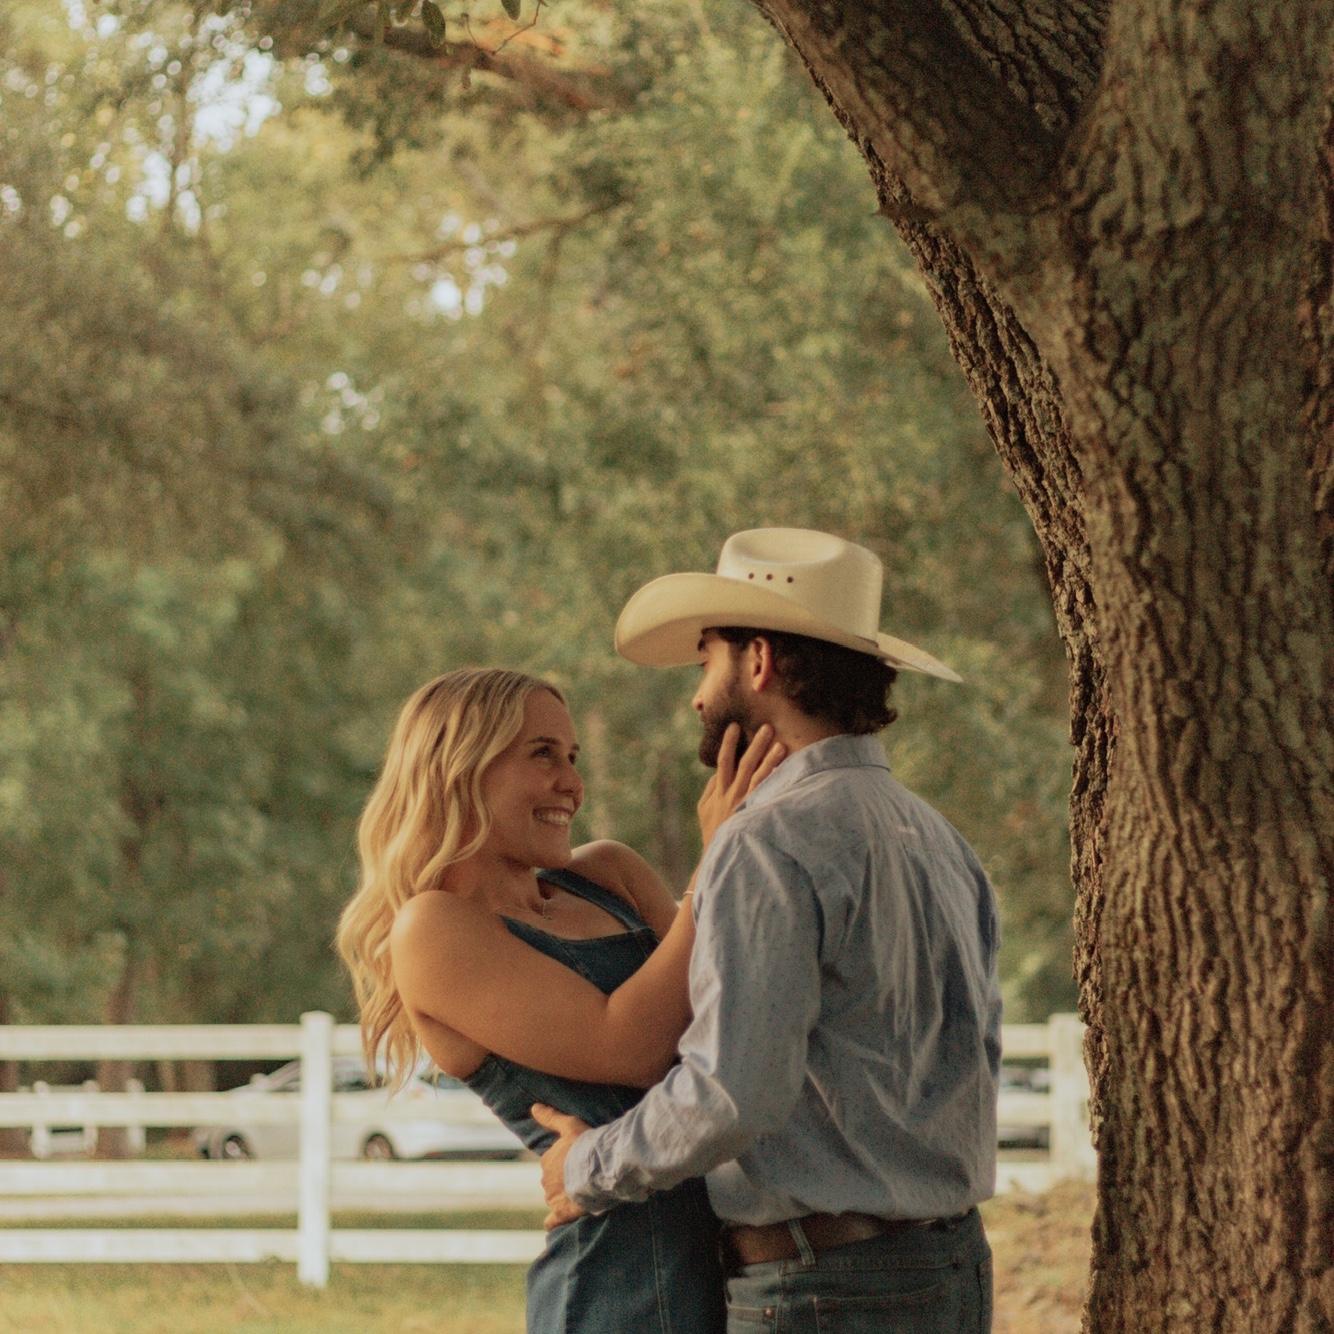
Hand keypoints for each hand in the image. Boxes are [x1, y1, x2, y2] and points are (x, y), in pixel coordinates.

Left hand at [531, 1102, 590, 1230]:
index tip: (577, 1162)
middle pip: (553, 1181)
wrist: (597, 1168)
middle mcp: (546, 1180)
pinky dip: (552, 1221)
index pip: (552, 1163)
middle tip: (582, 1177)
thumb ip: (550, 1117)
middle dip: (564, 1180)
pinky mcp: (561, 1213)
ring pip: (554, 1198)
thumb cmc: (585, 1144)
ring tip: (582, 1194)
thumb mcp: (569, 1125)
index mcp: (547, 1160)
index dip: (565, 1163)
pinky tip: (554, 1222)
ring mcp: (553, 1198)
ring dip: (564, 1197)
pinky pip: (552, 1220)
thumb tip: (533, 1107)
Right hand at [697, 723, 785, 847]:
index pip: (723, 761)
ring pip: (758, 777)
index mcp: (719, 792)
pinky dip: (776, 782)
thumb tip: (717, 772)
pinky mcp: (756, 814)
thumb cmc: (713, 833)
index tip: (734, 726)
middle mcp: (732, 795)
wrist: (720, 856)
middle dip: (755, 745)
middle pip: (744, 764)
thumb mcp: (703, 810)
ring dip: (769, 760)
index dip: (729, 743)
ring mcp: (745, 805)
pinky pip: (768, 794)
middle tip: (766, 727)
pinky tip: (787, 771)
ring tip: (780, 745)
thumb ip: (710, 789)